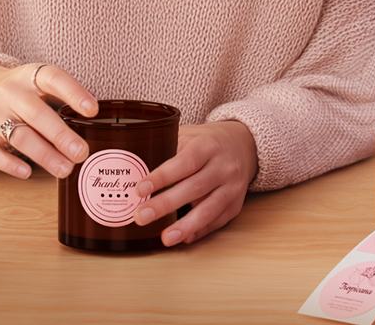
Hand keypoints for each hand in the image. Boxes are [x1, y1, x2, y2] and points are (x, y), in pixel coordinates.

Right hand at [0, 64, 98, 178]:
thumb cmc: (19, 93)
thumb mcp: (38, 86)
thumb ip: (61, 102)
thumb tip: (91, 134)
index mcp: (29, 76)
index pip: (53, 79)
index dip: (74, 93)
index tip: (93, 110)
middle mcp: (9, 92)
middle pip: (36, 114)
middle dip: (61, 136)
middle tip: (81, 153)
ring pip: (19, 136)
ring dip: (44, 155)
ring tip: (65, 169)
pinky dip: (10, 164)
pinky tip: (27, 172)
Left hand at [132, 121, 257, 245]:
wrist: (242, 144)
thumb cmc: (207, 142)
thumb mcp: (188, 135)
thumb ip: (166, 147)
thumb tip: (132, 167)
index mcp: (207, 146)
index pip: (185, 162)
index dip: (162, 177)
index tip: (140, 189)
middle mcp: (223, 166)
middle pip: (194, 187)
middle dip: (166, 205)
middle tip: (141, 218)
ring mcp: (233, 186)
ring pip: (210, 208)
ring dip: (186, 225)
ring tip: (166, 238)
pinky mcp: (236, 203)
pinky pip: (218, 220)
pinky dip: (201, 230)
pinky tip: (184, 238)